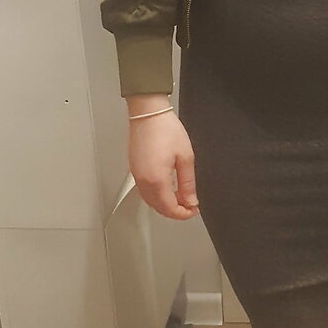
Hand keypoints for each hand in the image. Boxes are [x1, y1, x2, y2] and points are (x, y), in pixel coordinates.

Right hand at [127, 97, 198, 219]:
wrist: (148, 113)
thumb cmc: (165, 129)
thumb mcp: (186, 157)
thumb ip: (188, 184)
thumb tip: (190, 201)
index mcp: (157, 180)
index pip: (169, 208)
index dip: (183, 214)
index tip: (193, 210)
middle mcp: (143, 180)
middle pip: (158, 208)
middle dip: (174, 211)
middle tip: (189, 206)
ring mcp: (136, 175)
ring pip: (150, 201)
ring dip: (165, 205)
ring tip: (181, 198)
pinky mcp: (134, 169)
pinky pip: (144, 191)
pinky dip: (156, 196)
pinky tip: (167, 190)